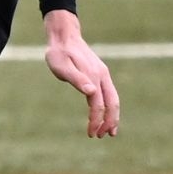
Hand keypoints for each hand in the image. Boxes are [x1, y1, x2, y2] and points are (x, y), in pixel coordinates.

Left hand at [42, 10, 119, 137]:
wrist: (64, 36)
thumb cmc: (59, 53)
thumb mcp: (61, 66)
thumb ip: (76, 79)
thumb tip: (91, 92)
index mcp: (93, 76)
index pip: (98, 104)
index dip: (96, 120)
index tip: (91, 133)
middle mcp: (102, 76)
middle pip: (113, 103)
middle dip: (109, 122)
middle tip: (101, 136)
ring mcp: (102, 75)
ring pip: (113, 99)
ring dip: (112, 116)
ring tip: (107, 131)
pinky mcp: (100, 74)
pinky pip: (108, 93)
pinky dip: (109, 106)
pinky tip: (104, 113)